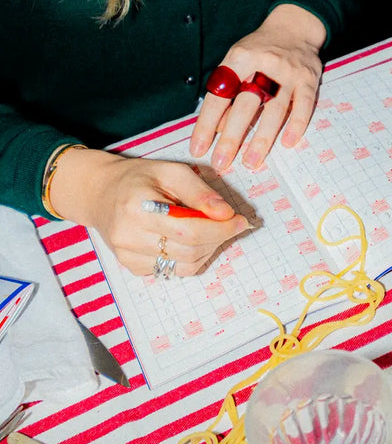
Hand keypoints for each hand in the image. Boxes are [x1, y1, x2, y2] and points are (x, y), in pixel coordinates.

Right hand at [47, 147, 248, 275]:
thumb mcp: (171, 171)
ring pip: (185, 265)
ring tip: (213, 230)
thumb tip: (226, 213)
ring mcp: (128, 256)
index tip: (240, 219)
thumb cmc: (137, 178)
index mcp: (137, 207)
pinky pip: (174, 271)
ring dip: (209, 249)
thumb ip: (199, 192)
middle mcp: (129, 236)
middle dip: (220, 238)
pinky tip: (193, 239)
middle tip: (233, 224)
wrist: (100, 193)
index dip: (221, 228)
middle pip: (189, 249)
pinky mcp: (132, 267)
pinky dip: (192, 258)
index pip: (189, 229)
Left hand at [190, 3, 325, 171]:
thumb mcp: (236, 62)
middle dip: (232, 137)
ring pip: (275, 109)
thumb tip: (216, 129)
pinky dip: (296, 125)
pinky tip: (287, 143)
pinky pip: (304, 105)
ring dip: (262, 138)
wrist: (293, 27)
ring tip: (251, 162)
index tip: (199, 148)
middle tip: (222, 163)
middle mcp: (264, 64)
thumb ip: (226, 93)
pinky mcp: (309, 79)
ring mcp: (289, 73)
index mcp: (240, 58)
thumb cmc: (259, 50)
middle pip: (246, 105)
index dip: (206, 124)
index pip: (219, 96)